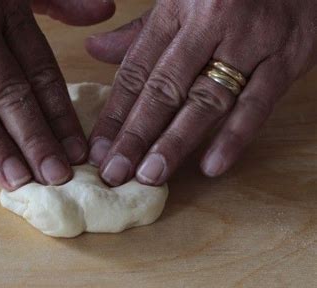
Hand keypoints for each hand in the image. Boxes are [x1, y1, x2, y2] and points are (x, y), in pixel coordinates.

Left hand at [85, 0, 316, 185]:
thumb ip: (140, 31)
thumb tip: (95, 50)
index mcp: (177, 6)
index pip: (136, 69)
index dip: (114, 113)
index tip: (98, 149)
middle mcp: (210, 23)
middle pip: (164, 89)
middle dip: (136, 136)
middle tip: (114, 172)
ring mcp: (251, 40)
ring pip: (206, 100)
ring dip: (175, 142)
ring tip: (150, 176)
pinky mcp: (288, 57)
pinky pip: (257, 103)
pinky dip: (233, 137)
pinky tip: (211, 166)